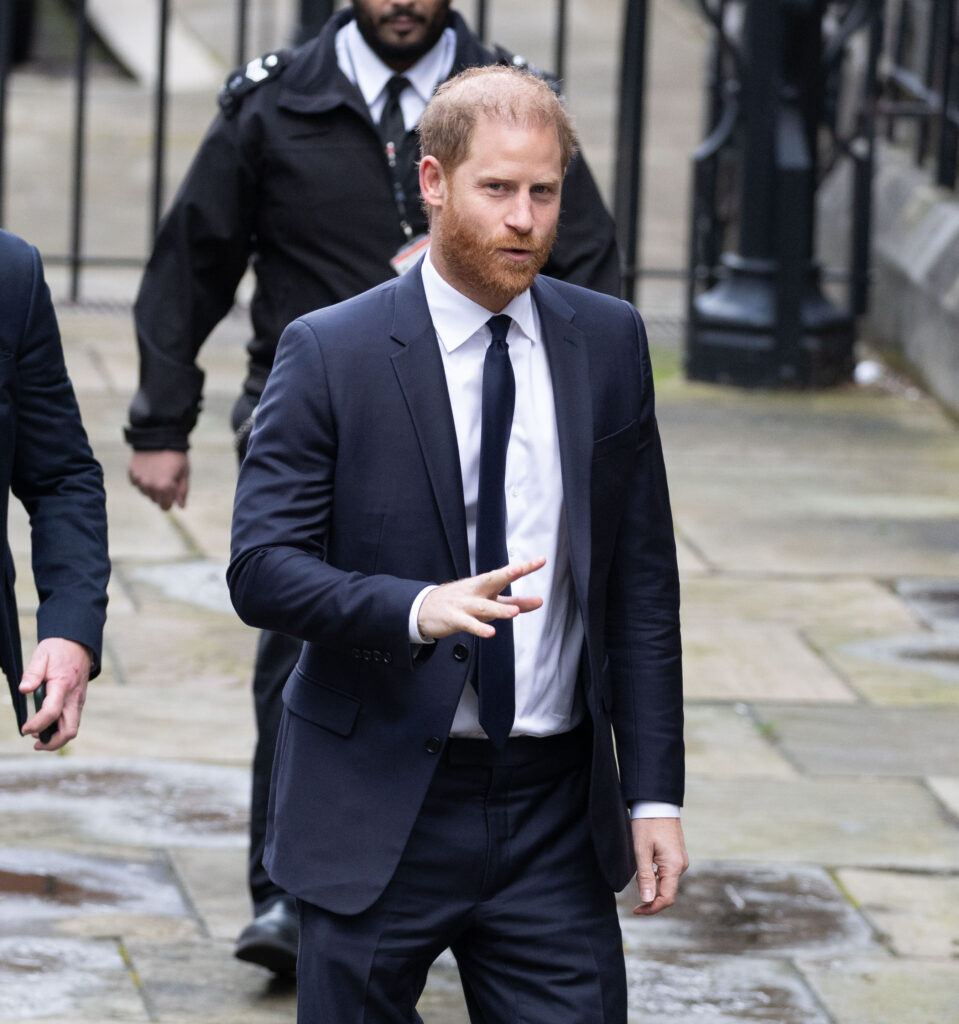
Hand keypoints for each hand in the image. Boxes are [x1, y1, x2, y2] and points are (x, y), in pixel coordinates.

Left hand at [19, 638, 91, 750]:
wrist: (79, 644)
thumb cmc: (58, 650)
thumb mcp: (41, 656)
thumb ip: (32, 673)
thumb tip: (23, 689)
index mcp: (63, 685)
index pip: (52, 712)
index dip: (37, 725)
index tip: (24, 729)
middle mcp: (74, 697)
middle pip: (69, 730)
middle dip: (52, 743)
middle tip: (35, 743)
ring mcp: (79, 701)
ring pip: (72, 729)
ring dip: (56, 738)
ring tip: (37, 735)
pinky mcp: (78, 701)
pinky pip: (72, 721)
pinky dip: (60, 729)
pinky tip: (47, 724)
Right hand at [128, 450, 189, 509]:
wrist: (160, 436)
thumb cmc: (176, 455)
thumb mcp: (184, 473)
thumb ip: (182, 492)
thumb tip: (181, 507)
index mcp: (164, 487)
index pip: (165, 506)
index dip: (170, 501)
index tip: (173, 491)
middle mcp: (149, 485)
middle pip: (154, 500)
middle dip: (162, 494)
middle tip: (167, 478)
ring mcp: (139, 478)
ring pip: (145, 492)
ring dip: (151, 487)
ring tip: (158, 472)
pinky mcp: (131, 471)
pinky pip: (136, 483)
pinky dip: (142, 479)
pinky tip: (149, 469)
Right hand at [417, 557, 545, 640]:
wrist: (424, 608)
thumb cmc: (461, 603)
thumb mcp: (488, 601)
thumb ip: (515, 603)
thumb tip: (539, 602)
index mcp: (485, 585)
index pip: (506, 575)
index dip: (524, 567)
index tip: (541, 560)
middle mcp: (476, 591)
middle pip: (492, 580)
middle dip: (506, 574)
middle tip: (520, 568)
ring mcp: (464, 604)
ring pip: (483, 606)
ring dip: (498, 610)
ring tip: (514, 613)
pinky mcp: (454, 618)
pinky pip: (468, 624)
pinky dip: (479, 628)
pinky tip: (490, 633)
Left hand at [631, 817, 688, 915]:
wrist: (657, 803)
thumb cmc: (647, 824)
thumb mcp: (641, 851)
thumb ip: (645, 877)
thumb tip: (648, 900)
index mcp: (674, 866)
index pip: (666, 898)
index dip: (652, 908)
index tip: (636, 910)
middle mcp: (681, 865)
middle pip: (667, 892)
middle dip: (651, 898)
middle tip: (633, 900)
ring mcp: (680, 860)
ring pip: (666, 882)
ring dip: (653, 886)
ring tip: (637, 877)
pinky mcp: (676, 855)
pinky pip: (667, 872)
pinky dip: (656, 876)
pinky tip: (644, 869)